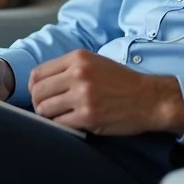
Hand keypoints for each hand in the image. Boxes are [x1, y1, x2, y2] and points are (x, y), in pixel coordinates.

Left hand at [28, 50, 183, 135]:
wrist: (149, 98)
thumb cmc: (122, 82)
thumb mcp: (95, 62)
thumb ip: (68, 68)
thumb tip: (40, 83)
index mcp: (78, 58)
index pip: (38, 73)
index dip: (34, 87)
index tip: (39, 94)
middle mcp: (78, 74)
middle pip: (38, 92)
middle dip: (39, 102)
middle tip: (47, 108)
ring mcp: (82, 96)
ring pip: (45, 109)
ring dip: (48, 115)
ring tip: (60, 115)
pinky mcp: (88, 116)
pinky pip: (59, 123)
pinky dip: (61, 125)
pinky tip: (71, 122)